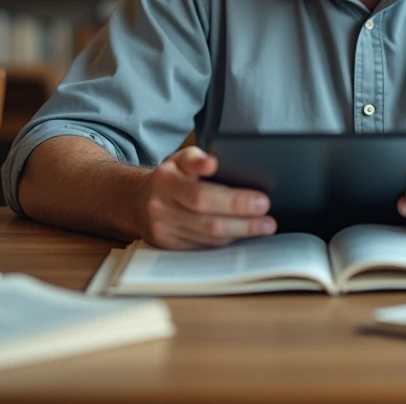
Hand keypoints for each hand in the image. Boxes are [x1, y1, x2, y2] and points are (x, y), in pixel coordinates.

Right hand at [134, 146, 276, 249]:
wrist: (136, 201)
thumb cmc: (170, 177)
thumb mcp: (179, 159)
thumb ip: (196, 158)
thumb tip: (212, 162)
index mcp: (165, 181)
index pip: (201, 194)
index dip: (232, 200)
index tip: (262, 200)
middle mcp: (160, 208)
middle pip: (209, 221)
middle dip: (245, 220)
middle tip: (268, 213)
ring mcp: (163, 231)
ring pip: (208, 237)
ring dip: (240, 232)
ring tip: (265, 225)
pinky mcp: (168, 246)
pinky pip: (203, 247)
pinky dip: (226, 241)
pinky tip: (244, 233)